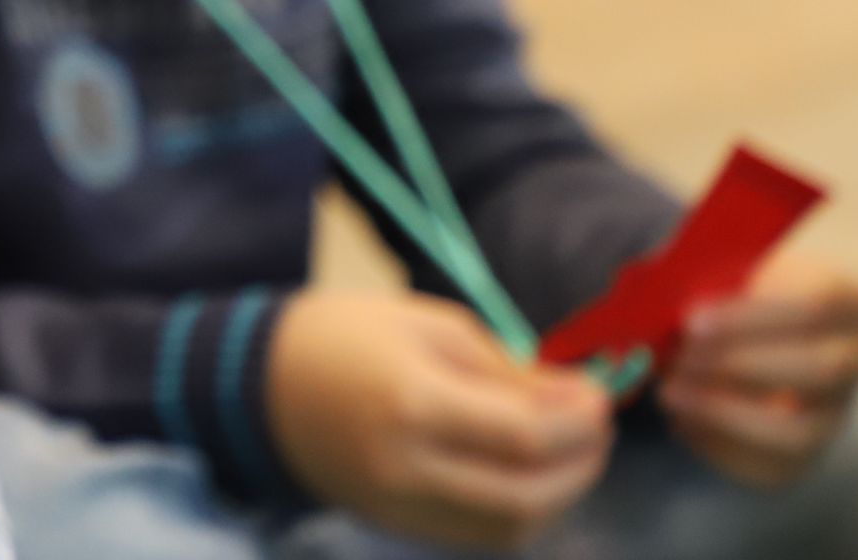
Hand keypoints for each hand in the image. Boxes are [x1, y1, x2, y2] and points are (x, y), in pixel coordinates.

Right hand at [270, 289, 613, 551]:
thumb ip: (504, 366)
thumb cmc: (342, 334)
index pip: (525, 434)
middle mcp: (409, 467)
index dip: (579, 421)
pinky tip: (528, 475)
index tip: (601, 395)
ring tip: (569, 453)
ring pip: (511, 526)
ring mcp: (401, 506)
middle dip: (582, 464)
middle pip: (528, 494)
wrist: (257, 384)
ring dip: (559, 495)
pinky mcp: (397, 525)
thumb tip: (573, 399)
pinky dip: (520, 512)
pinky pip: (479, 534)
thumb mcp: (426, 323)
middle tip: (597, 428)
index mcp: (413, 402)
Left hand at [658, 248, 857, 488]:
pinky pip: (770, 465)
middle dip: (738, 365)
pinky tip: (680, 421)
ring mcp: (836, 413)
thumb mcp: (733, 271)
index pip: (815, 307)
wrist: (756, 336)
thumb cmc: (738, 291)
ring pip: (797, 430)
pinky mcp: (807, 455)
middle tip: (678, 358)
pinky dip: (717, 445)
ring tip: (669, 393)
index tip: (691, 319)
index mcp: (845, 302)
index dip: (752, 317)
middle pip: (816, 369)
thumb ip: (712, 283)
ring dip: (724, 413)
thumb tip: (666, 302)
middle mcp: (856, 360)